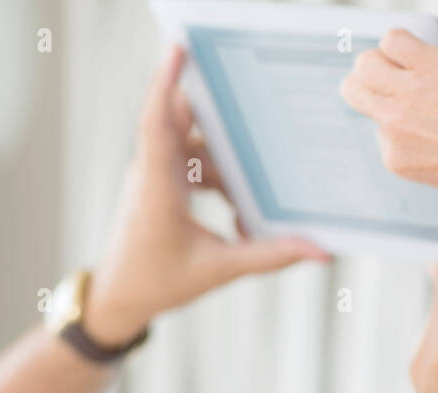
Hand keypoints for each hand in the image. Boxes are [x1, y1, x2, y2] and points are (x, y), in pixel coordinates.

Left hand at [86, 46, 329, 345]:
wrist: (118, 298)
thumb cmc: (158, 284)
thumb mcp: (217, 271)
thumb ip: (269, 257)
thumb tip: (319, 252)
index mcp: (158, 189)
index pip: (157, 123)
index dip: (166, 83)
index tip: (179, 49)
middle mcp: (150, 174)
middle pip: (182, 122)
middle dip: (216, 111)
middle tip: (246, 92)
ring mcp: (151, 175)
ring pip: (191, 146)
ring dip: (223, 164)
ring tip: (248, 194)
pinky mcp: (156, 182)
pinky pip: (187, 162)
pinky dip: (215, 176)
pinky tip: (237, 206)